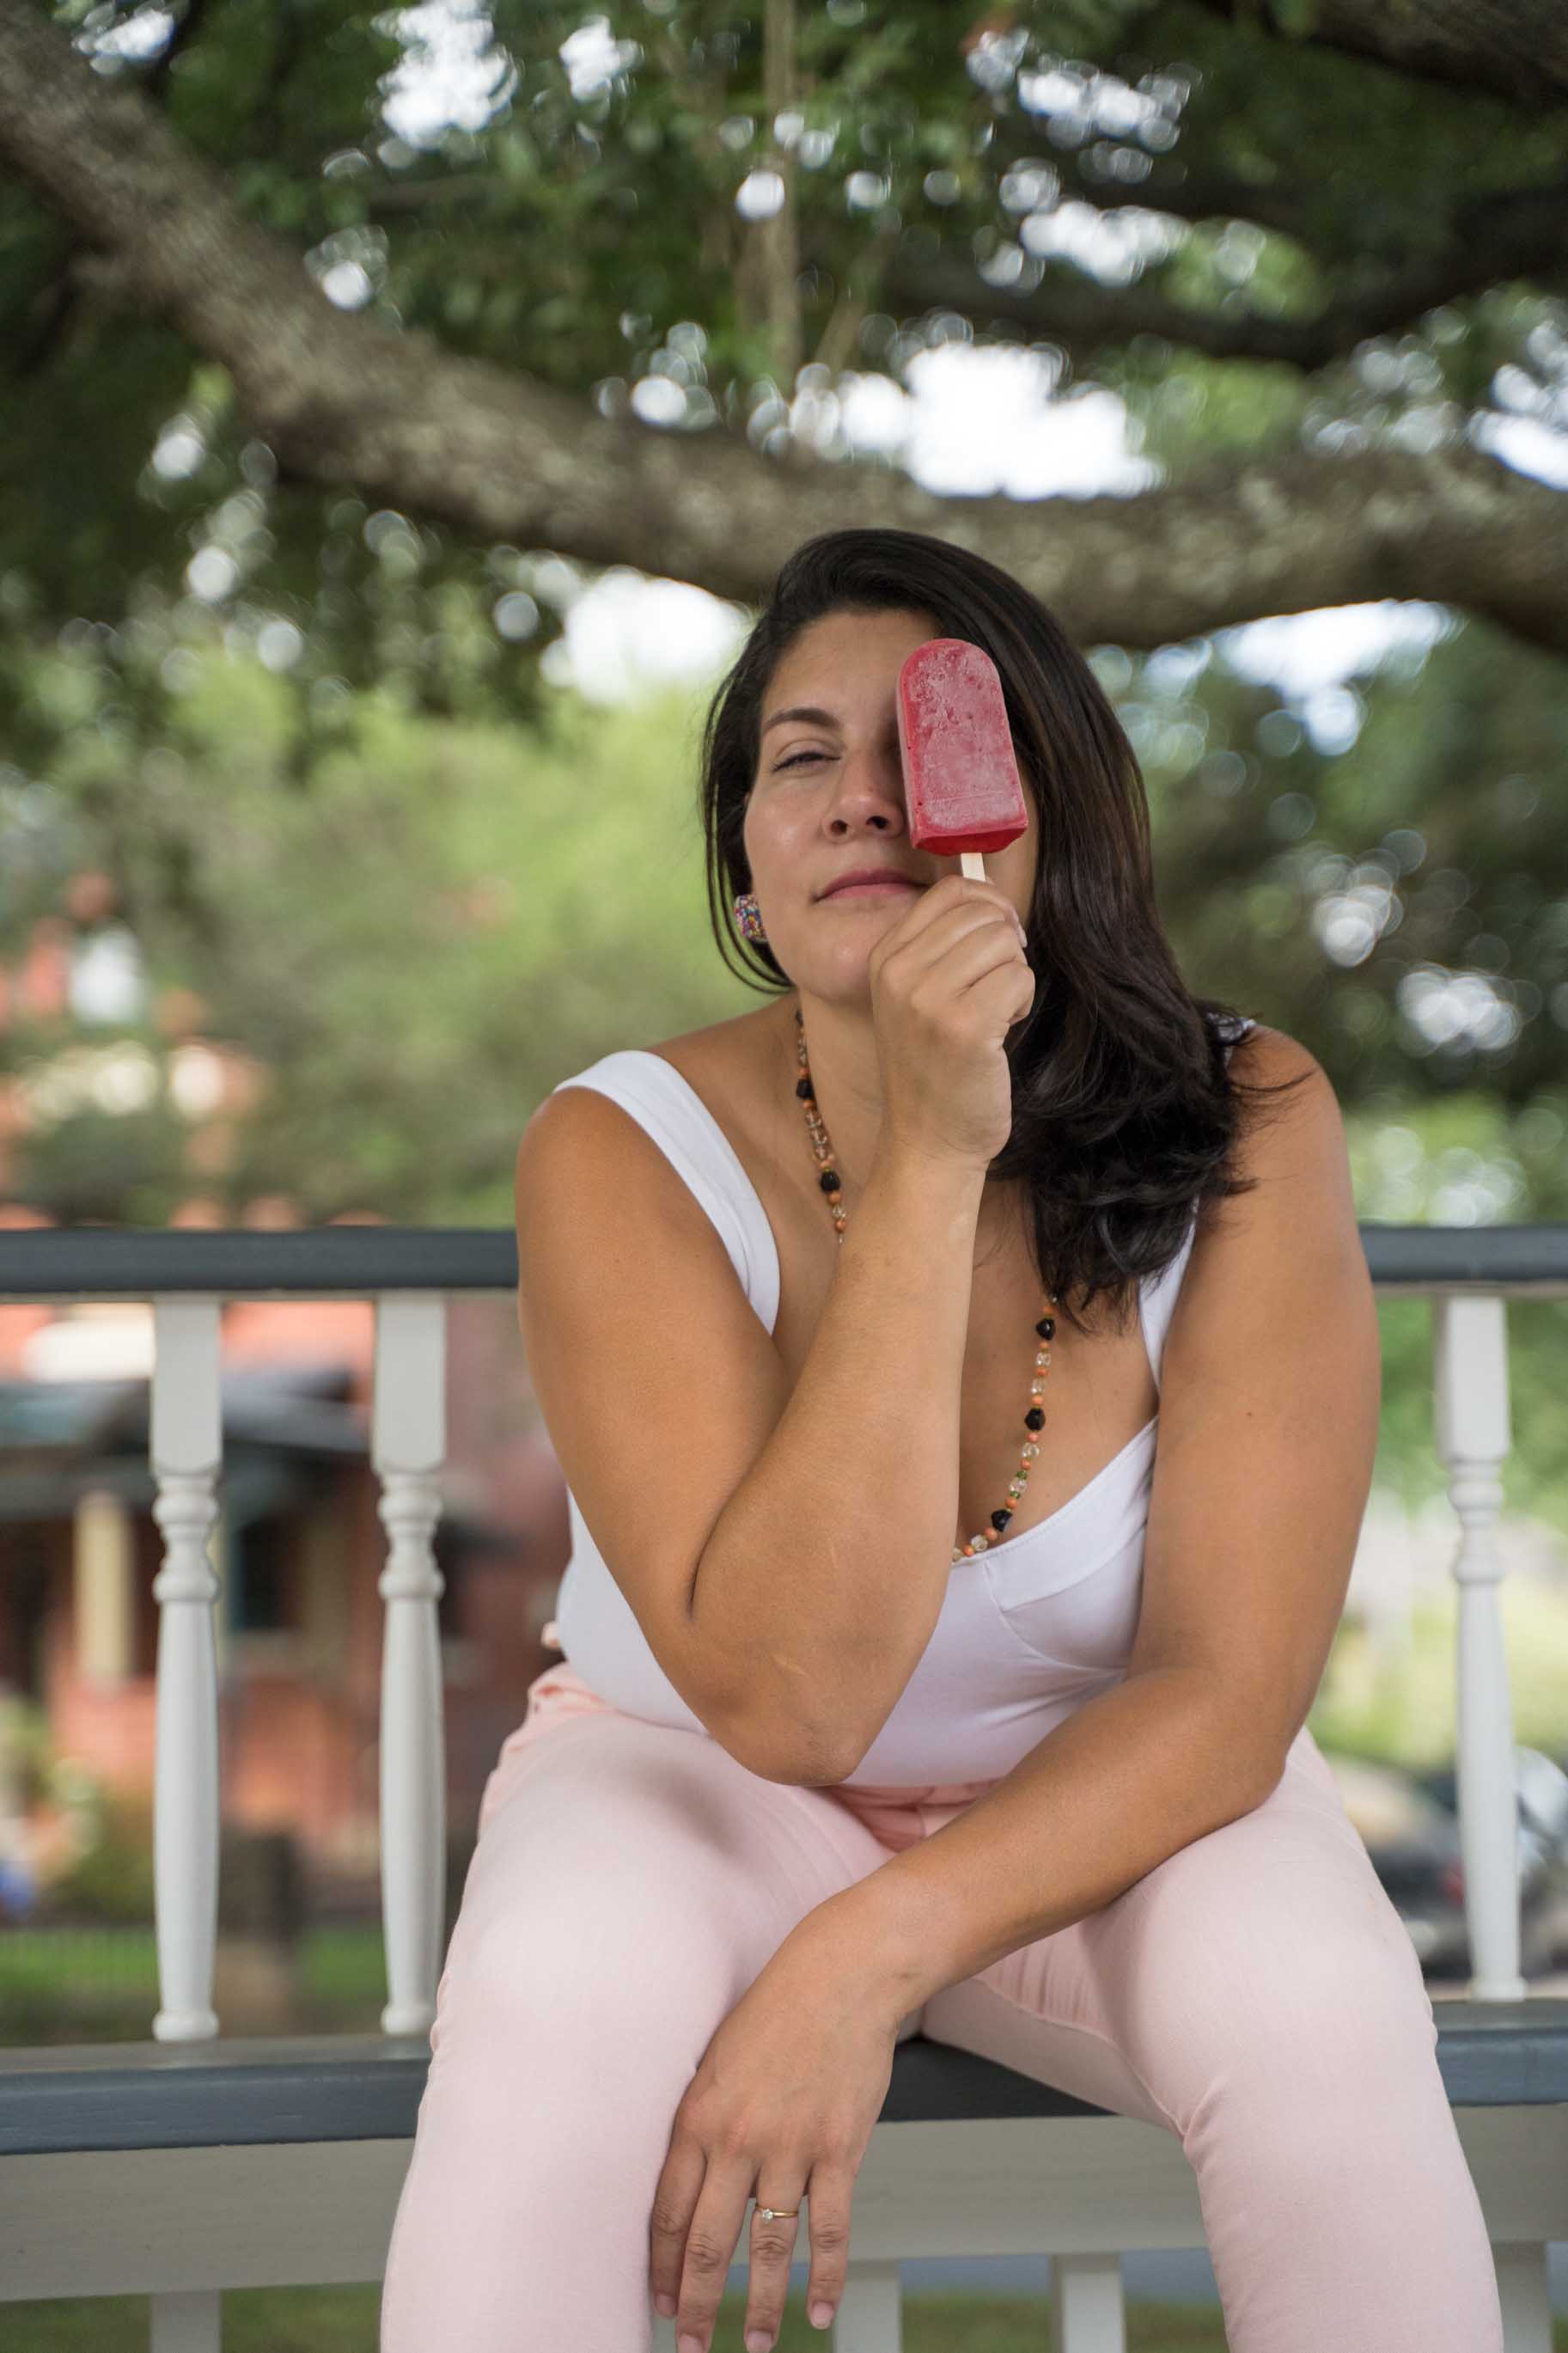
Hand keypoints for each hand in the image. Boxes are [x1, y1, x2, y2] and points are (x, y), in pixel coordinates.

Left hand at [648, 1921, 907, 2349]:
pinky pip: (829, 2229)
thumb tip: (685, 2179)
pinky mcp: (840, 2149)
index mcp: (698, 2115)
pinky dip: (826, 2278)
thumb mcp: (717, 2058)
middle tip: (690, 2350)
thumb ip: (701, 2118)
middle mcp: (738, 2137)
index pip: (667, 2212)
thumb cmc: (777, 2009)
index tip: (657, 2304)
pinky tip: (819, 2311)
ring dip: (759, 2306)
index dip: (660, 2267)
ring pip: (768, 2247)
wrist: (844, 1973)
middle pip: (708, 2242)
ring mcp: (792, 2146)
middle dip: (695, 2305)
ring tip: (756, 2346)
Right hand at [868, 872, 1034, 1170]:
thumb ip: (942, 946)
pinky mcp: (963, 1026)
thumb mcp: (916, 998)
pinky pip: (1019, 977)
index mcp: (884, 958)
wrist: (929, 1142)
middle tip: (994, 990)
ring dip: (1012, 977)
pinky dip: (1020, 1003)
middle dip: (1004, 948)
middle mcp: (898, 972)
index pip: (950, 891)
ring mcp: (927, 999)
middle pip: (983, 914)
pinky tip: (999, 1033)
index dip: (989, 905)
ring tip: (992, 1014)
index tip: (998, 940)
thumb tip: (991, 892)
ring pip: (1004, 943)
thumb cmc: (936, 1069)